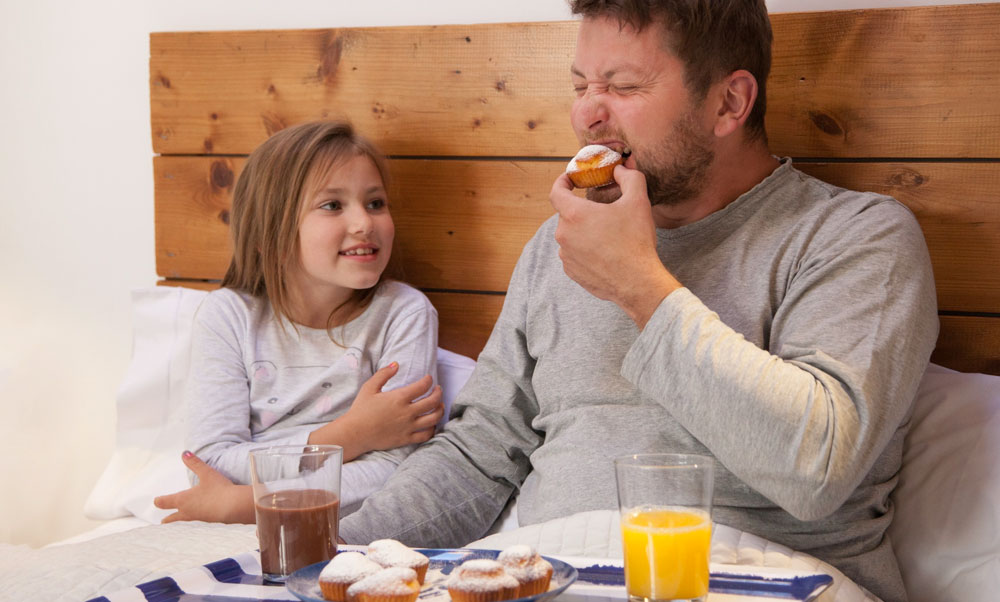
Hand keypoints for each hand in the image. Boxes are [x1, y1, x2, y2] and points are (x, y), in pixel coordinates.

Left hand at [153, 451, 254, 523]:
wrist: (234, 507)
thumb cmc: (219, 489)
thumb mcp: (206, 473)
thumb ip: (195, 463)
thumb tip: (184, 453)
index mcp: (183, 500)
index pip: (164, 502)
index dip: (159, 500)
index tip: (156, 500)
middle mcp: (187, 512)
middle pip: (172, 519)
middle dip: (167, 519)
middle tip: (163, 521)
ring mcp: (197, 520)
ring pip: (184, 523)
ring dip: (179, 523)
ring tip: (177, 525)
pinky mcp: (208, 524)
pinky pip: (196, 525)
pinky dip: (193, 524)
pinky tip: (199, 523)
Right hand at [309, 362, 443, 460]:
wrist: (355, 433)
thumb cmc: (361, 409)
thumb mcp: (369, 387)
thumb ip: (383, 374)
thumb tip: (396, 364)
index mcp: (399, 398)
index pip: (423, 386)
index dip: (429, 380)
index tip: (428, 378)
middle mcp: (407, 412)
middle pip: (433, 401)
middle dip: (439, 393)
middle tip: (438, 389)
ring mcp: (408, 427)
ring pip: (434, 418)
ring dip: (440, 410)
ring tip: (440, 405)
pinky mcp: (406, 439)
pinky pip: (426, 435)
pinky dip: (433, 429)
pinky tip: (432, 424)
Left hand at [549, 165, 680, 327]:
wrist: (637, 282)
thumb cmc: (635, 242)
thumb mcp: (638, 201)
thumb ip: (629, 178)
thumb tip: (621, 170)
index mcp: (574, 215)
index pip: (556, 192)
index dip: (562, 182)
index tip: (569, 180)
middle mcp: (564, 235)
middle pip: (567, 215)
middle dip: (583, 211)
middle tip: (604, 213)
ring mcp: (566, 255)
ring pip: (571, 235)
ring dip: (584, 231)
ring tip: (608, 237)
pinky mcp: (571, 272)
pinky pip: (574, 254)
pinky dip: (585, 250)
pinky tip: (605, 253)